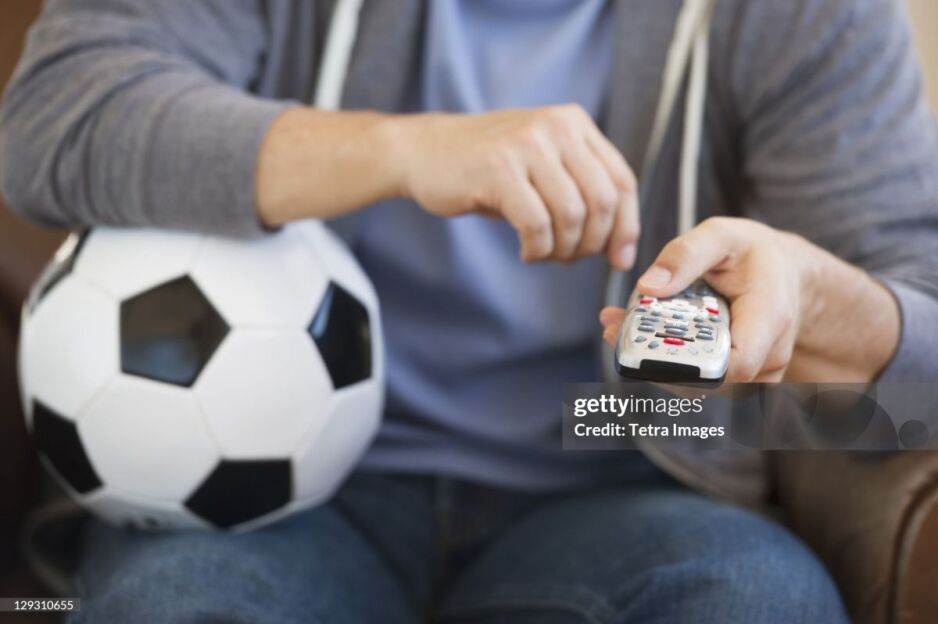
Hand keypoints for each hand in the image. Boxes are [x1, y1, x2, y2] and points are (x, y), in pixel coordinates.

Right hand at [390, 105, 639, 268]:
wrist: (423, 150)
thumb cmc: (485, 168)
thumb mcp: (542, 167)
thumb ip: (581, 193)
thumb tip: (620, 249)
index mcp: (574, 124)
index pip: (621, 180)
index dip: (627, 226)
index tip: (620, 259)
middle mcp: (556, 127)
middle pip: (602, 201)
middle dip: (593, 244)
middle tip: (569, 259)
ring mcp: (526, 145)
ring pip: (571, 215)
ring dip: (562, 250)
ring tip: (543, 254)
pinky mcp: (498, 169)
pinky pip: (536, 225)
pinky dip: (537, 250)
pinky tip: (525, 252)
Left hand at [599, 217, 899, 381]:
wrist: (780, 271)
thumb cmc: (752, 253)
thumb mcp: (720, 234)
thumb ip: (685, 255)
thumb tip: (649, 286)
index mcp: (770, 317)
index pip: (736, 364)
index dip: (692, 366)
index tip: (649, 347)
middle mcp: (768, 354)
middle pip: (709, 380)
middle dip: (657, 362)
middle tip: (615, 331)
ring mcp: (755, 372)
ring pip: (700, 385)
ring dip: (656, 363)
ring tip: (620, 328)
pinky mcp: (736, 378)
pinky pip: (699, 380)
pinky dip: (666, 362)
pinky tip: (639, 335)